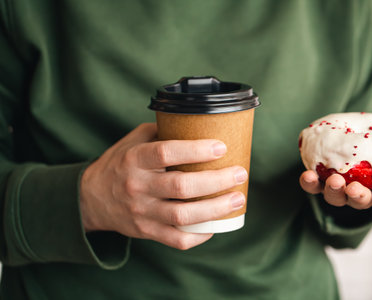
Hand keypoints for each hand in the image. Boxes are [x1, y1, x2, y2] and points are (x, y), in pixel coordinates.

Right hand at [79, 123, 247, 249]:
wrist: (91, 198)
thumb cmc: (120, 164)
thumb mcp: (133, 141)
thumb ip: (161, 132)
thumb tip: (198, 124)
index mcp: (134, 159)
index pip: (166, 153)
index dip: (196, 150)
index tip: (221, 147)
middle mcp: (137, 186)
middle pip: (181, 186)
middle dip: (216, 180)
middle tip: (239, 173)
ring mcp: (142, 212)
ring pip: (182, 215)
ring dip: (215, 209)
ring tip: (237, 199)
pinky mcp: (146, 231)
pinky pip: (176, 239)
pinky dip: (199, 235)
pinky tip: (215, 225)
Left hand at [299, 162, 371, 210]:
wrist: (349, 131)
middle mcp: (359, 192)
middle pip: (359, 201)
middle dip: (357, 197)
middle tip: (356, 190)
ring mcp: (338, 188)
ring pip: (335, 196)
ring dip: (334, 190)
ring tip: (335, 179)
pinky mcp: (318, 180)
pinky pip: (312, 186)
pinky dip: (309, 183)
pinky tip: (308, 175)